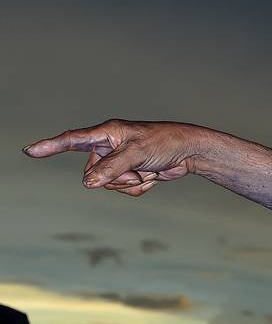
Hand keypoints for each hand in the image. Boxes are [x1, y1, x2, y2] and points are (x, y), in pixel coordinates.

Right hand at [24, 120, 210, 196]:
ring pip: (107, 184)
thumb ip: (111, 168)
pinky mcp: (130, 173)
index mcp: (107, 133)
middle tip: (137, 169)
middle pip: (92, 173)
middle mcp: (109, 147)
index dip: (51, 146)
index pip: (72, 140)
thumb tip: (88, 183)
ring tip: (147, 171)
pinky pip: (123, 189)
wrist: (189, 153)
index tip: (30, 150)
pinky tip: (152, 177)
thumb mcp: (136, 154)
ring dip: (129, 183)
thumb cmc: (165, 143)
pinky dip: (138, 188)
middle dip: (114, 177)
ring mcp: (119, 161)